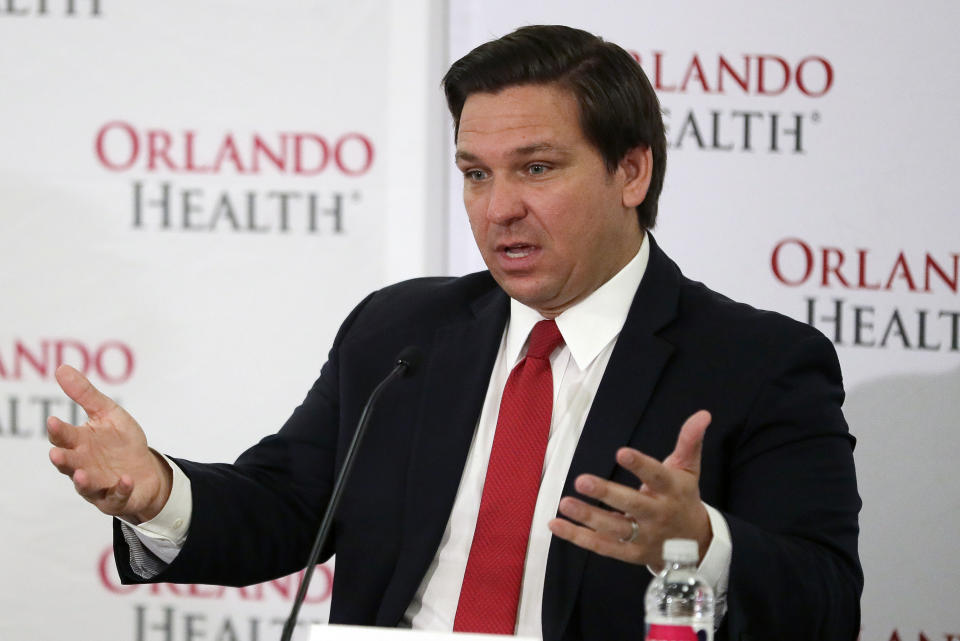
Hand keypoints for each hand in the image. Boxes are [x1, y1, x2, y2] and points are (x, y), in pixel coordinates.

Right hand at [47, 364, 171, 523]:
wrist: (145, 470)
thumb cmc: (121, 442)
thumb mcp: (108, 413)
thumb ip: (85, 395)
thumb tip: (61, 368)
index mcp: (80, 443)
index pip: (64, 437)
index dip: (59, 431)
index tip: (54, 420)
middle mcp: (83, 465)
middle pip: (69, 464)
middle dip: (63, 459)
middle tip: (56, 454)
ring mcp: (98, 484)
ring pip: (86, 485)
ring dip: (83, 481)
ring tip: (81, 475)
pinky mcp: (116, 498)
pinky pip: (117, 496)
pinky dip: (121, 489)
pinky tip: (125, 480)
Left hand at [547, 410, 711, 569]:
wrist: (696, 545)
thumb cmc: (684, 498)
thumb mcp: (689, 470)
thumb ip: (690, 441)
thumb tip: (703, 414)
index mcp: (672, 491)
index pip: (657, 476)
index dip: (640, 465)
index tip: (621, 452)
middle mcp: (657, 515)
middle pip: (632, 505)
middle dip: (607, 494)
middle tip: (581, 481)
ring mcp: (644, 537)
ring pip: (614, 528)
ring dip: (588, 517)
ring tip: (565, 503)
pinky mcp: (630, 553)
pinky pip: (602, 546)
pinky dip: (578, 537)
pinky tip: (556, 524)